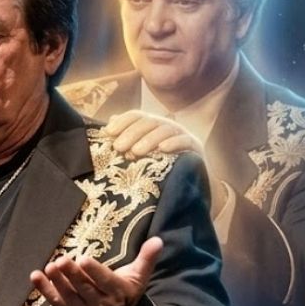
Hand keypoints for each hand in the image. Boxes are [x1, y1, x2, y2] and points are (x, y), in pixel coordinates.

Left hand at [30, 237, 162, 305]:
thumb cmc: (125, 293)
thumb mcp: (138, 277)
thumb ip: (147, 258)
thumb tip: (158, 239)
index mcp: (118, 293)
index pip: (106, 282)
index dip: (95, 272)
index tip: (84, 260)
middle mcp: (101, 305)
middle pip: (85, 288)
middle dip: (73, 275)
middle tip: (61, 260)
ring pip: (69, 296)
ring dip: (57, 282)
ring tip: (49, 267)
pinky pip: (55, 303)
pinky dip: (44, 290)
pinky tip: (34, 277)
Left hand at [104, 110, 226, 216]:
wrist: (189, 189)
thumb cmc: (158, 172)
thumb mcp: (139, 157)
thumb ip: (126, 142)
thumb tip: (108, 127)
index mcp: (152, 126)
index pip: (137, 116)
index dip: (122, 121)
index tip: (108, 132)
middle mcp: (167, 127)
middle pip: (149, 122)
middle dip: (132, 133)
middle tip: (119, 147)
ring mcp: (183, 135)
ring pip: (165, 130)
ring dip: (149, 139)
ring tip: (135, 151)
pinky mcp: (196, 148)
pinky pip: (186, 141)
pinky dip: (174, 143)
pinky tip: (162, 149)